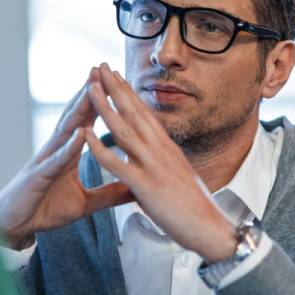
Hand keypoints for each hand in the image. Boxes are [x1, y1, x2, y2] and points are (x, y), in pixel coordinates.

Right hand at [0, 68, 134, 248]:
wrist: (15, 227)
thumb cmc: (45, 210)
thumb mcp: (84, 204)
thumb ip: (108, 194)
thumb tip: (134, 189)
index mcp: (68, 154)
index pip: (87, 122)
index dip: (101, 102)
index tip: (117, 83)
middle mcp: (56, 151)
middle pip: (76, 117)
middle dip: (89, 93)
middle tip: (102, 69)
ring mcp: (46, 161)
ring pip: (65, 130)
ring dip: (79, 109)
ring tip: (92, 89)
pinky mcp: (39, 177)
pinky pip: (56, 160)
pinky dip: (69, 147)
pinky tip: (80, 134)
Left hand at [83, 64, 237, 262]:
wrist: (210, 228)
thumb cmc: (193, 206)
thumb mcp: (176, 175)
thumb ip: (161, 161)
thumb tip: (153, 154)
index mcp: (166, 146)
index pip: (144, 112)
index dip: (128, 92)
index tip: (115, 75)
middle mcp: (160, 150)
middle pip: (133, 112)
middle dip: (115, 88)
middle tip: (99, 66)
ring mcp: (152, 165)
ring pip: (123, 130)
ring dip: (105, 107)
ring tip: (89, 87)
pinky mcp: (145, 185)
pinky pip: (117, 163)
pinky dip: (99, 147)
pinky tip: (84, 135)